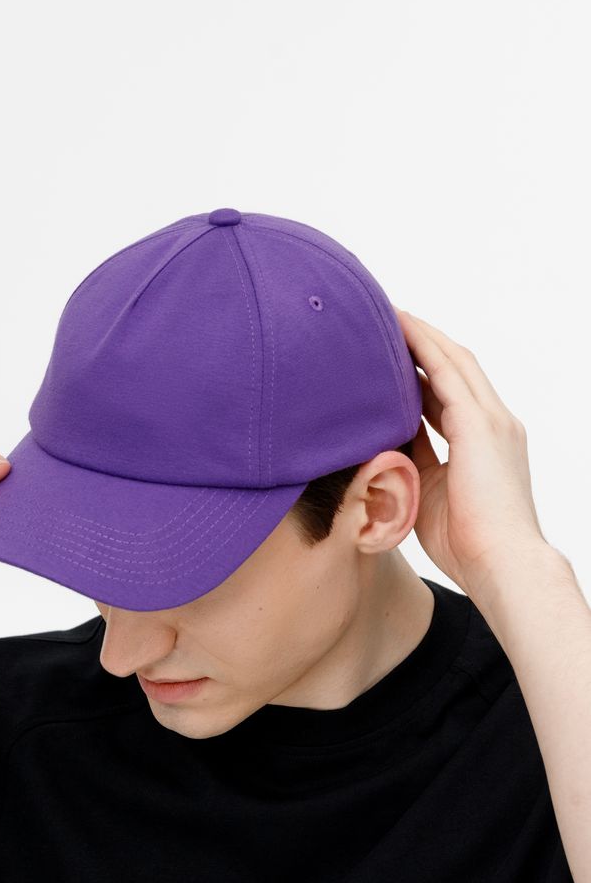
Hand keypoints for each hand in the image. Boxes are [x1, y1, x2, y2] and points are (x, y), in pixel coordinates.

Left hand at [392, 307, 548, 600]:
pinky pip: (447, 373)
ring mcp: (491, 422)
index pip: (451, 391)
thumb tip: (381, 442)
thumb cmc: (466, 544)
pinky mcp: (480, 426)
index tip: (391, 352)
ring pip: (452, 361)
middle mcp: (494, 423)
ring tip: (387, 315)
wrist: (502, 566)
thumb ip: (414, 460)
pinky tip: (398, 330)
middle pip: (455, 365)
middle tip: (386, 320)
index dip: (422, 367)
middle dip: (422, 341)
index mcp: (485, 442)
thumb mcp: (431, 491)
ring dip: (420, 336)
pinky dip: (422, 348)